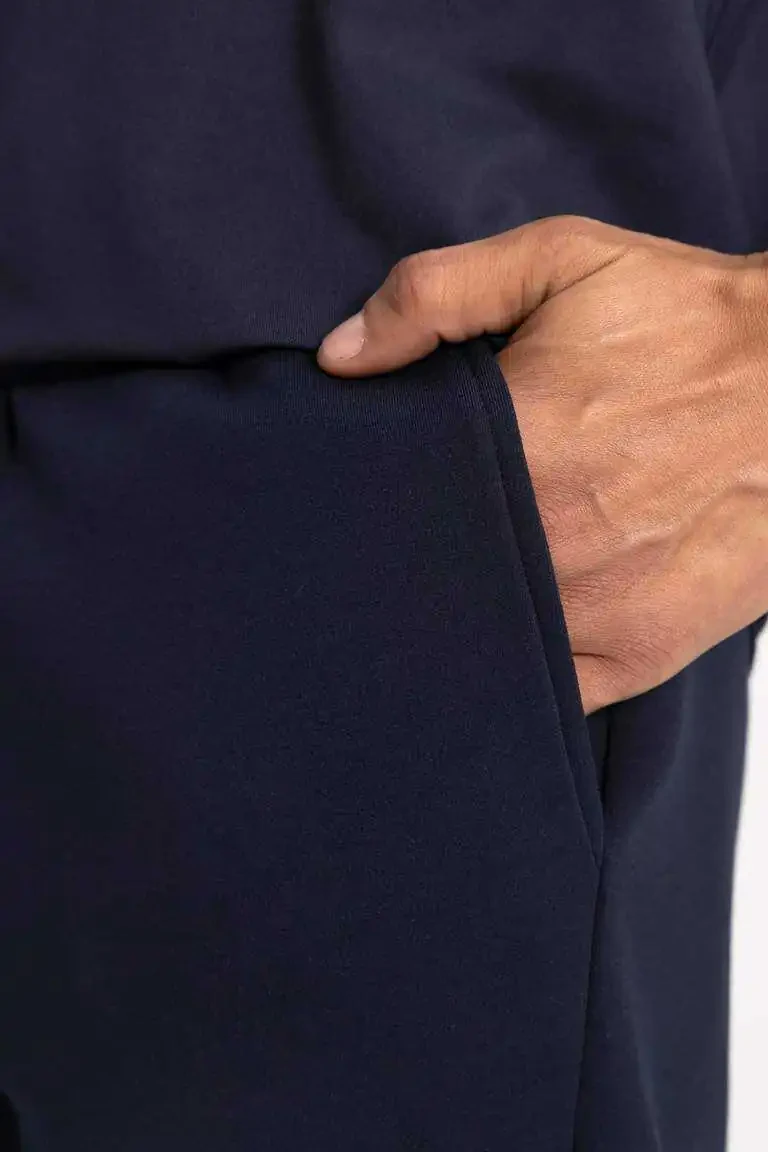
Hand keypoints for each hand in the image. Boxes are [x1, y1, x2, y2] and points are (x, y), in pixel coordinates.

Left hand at [317, 216, 767, 712]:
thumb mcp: (564, 262)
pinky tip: (495, 636)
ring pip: (475, 638)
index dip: (364, 495)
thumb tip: (338, 357)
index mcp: (519, 442)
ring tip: (436, 589)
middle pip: (424, 574)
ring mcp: (592, 609)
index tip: (353, 493)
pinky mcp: (634, 655)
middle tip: (391, 542)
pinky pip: (540, 688)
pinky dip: (510, 668)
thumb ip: (436, 294)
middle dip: (398, 560)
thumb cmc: (694, 324)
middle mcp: (549, 538)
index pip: (389, 494)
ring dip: (447, 619)